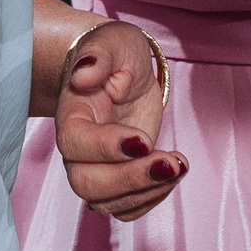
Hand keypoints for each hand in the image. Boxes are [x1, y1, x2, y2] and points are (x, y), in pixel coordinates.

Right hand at [54, 22, 184, 220]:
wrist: (123, 70)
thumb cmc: (115, 54)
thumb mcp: (112, 42)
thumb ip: (97, 55)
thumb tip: (83, 74)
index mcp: (71, 114)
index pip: (75, 143)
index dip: (106, 147)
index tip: (143, 139)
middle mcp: (77, 148)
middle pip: (86, 183)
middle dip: (131, 179)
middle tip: (170, 162)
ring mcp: (95, 168)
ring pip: (106, 202)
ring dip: (148, 191)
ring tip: (179, 163)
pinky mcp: (117, 179)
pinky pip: (125, 207)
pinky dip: (151, 199)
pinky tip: (173, 171)